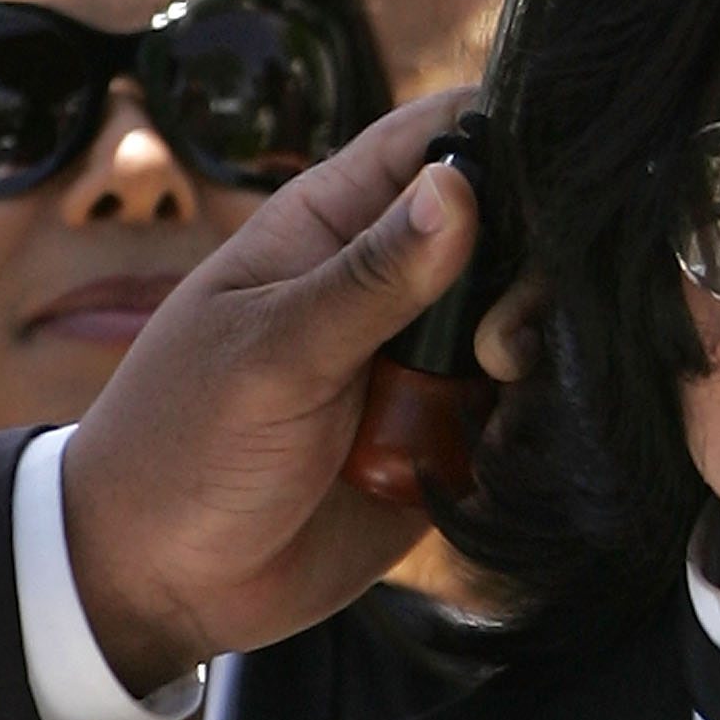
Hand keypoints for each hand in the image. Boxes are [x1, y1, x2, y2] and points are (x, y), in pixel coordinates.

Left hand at [60, 89, 536, 692]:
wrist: (162, 586)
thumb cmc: (182, 445)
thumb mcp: (271, 354)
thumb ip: (371, 279)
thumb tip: (460, 186)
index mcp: (335, 223)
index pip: (439, 135)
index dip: (506, 132)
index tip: (557, 171)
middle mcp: (396, 280)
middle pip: (512, 227)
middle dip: (539, 261)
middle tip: (500, 330)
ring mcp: (428, 356)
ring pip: (531, 316)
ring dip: (538, 341)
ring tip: (499, 380)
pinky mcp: (453, 432)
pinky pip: (527, 404)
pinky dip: (536, 412)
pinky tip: (509, 433)